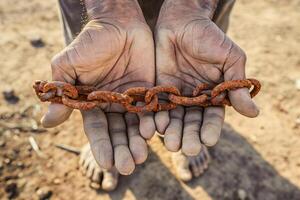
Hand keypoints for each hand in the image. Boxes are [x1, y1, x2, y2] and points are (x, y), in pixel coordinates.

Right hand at [41, 0, 155, 174]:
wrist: (118, 23)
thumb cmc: (91, 42)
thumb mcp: (69, 65)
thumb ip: (62, 92)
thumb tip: (47, 122)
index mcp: (93, 103)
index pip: (97, 130)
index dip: (101, 146)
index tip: (107, 163)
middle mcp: (113, 105)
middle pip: (118, 133)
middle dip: (122, 150)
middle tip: (128, 166)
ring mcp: (132, 99)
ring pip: (135, 126)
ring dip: (138, 141)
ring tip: (142, 155)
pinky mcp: (149, 91)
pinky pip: (152, 109)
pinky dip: (154, 121)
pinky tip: (155, 131)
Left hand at [155, 0, 258, 154]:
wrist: (182, 21)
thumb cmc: (209, 37)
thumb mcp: (229, 58)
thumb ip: (236, 84)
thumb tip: (253, 113)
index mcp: (214, 94)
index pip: (213, 116)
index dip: (210, 128)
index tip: (208, 140)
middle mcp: (195, 99)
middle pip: (192, 122)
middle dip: (190, 136)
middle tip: (188, 149)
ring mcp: (177, 95)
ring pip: (175, 118)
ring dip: (173, 132)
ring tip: (171, 144)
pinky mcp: (159, 89)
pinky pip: (158, 106)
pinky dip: (156, 117)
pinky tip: (155, 128)